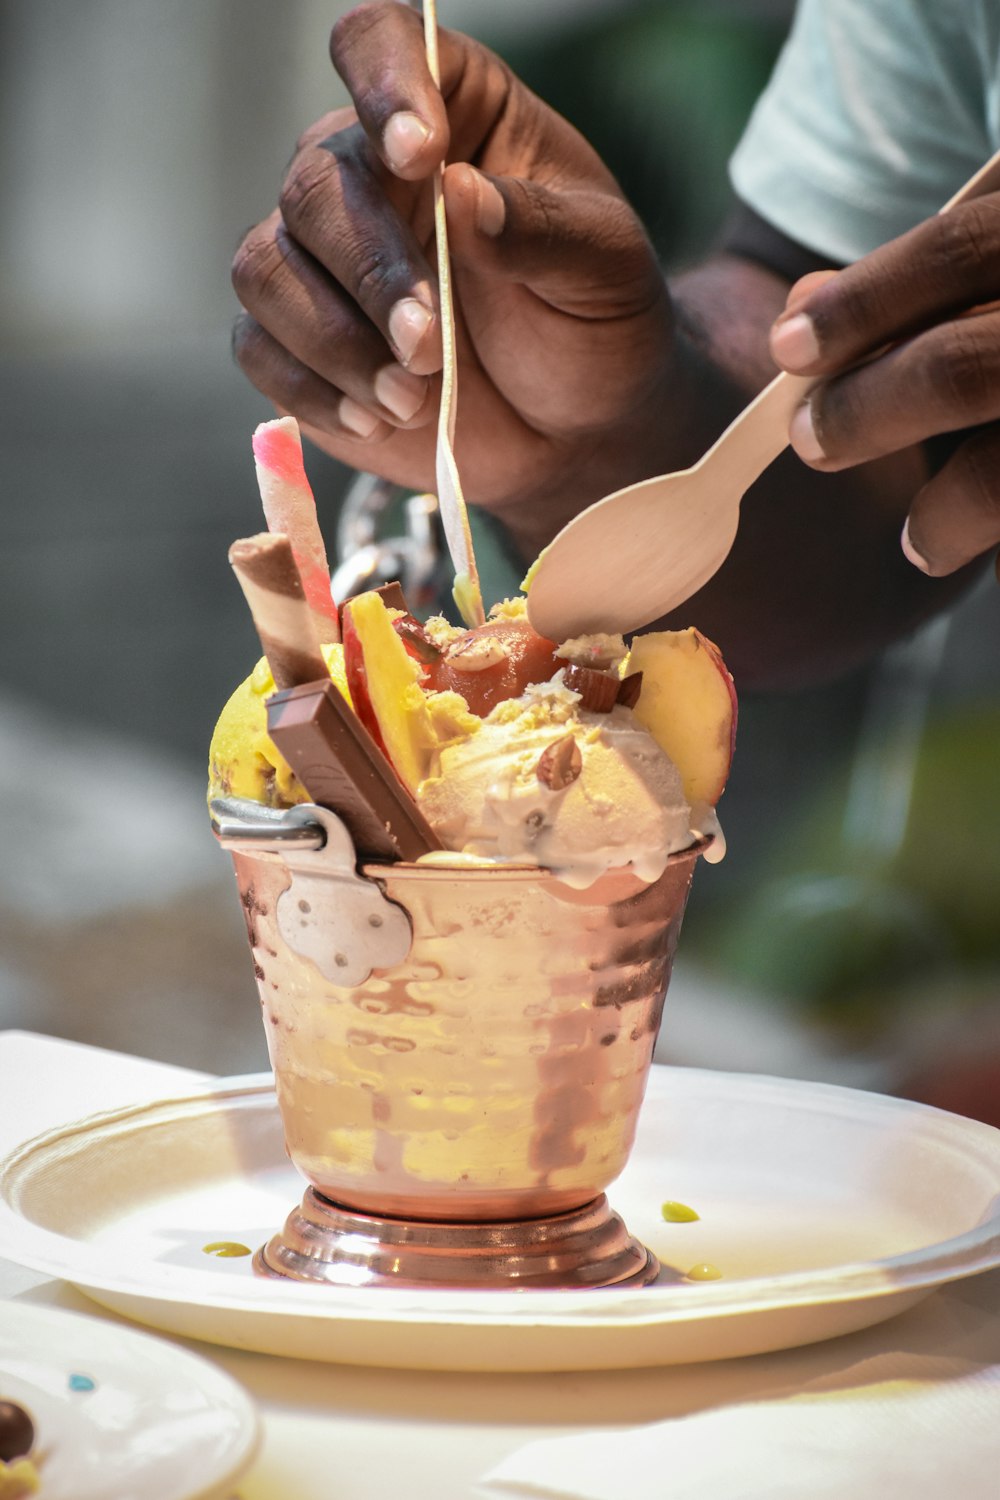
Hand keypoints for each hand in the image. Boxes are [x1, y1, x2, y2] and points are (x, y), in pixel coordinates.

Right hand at [232, 1, 673, 544]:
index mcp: (452, 112)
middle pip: (313, 185)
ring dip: (334, 342)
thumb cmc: (596, 324)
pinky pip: (260, 348)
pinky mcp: (298, 341)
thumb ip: (544, 230)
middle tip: (430, 348)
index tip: (420, 153)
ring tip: (412, 398)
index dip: (385, 84)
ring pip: (266, 269)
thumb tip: (460, 192)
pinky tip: (379, 418)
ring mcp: (324, 259)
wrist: (578, 427)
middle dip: (370, 274)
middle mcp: (369, 171)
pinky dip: (314, 389)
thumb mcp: (607, 270)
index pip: (380, 45)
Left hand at [769, 199, 999, 579]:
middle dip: (872, 408)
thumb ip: (925, 279)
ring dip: (947, 511)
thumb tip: (802, 306)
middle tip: (812, 440)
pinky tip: (983, 553)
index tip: (786, 346)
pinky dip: (996, 536)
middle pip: (969, 365)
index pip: (967, 245)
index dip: (866, 301)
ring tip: (919, 541)